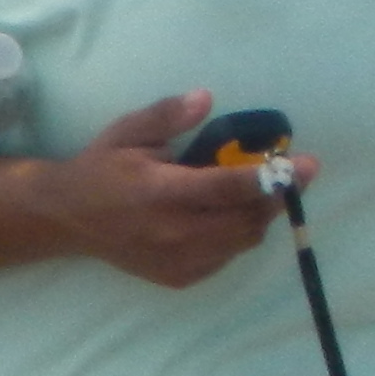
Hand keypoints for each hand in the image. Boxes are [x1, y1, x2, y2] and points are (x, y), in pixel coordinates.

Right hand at [26, 90, 294, 290]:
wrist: (67, 219)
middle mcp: (174, 232)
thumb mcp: (128, 132)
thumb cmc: (101, 168)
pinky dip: (238, 235)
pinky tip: (228, 216)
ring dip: (260, 216)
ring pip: (243, 241)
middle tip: (289, 175)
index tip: (306, 164)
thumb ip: (167, 115)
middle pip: (247, 219)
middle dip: (276, 197)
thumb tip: (206, 99)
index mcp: (161, 192)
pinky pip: (227, 257)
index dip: (271, 177)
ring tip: (262, 193)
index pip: (229, 188)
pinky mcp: (180, 277)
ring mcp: (178, 260)